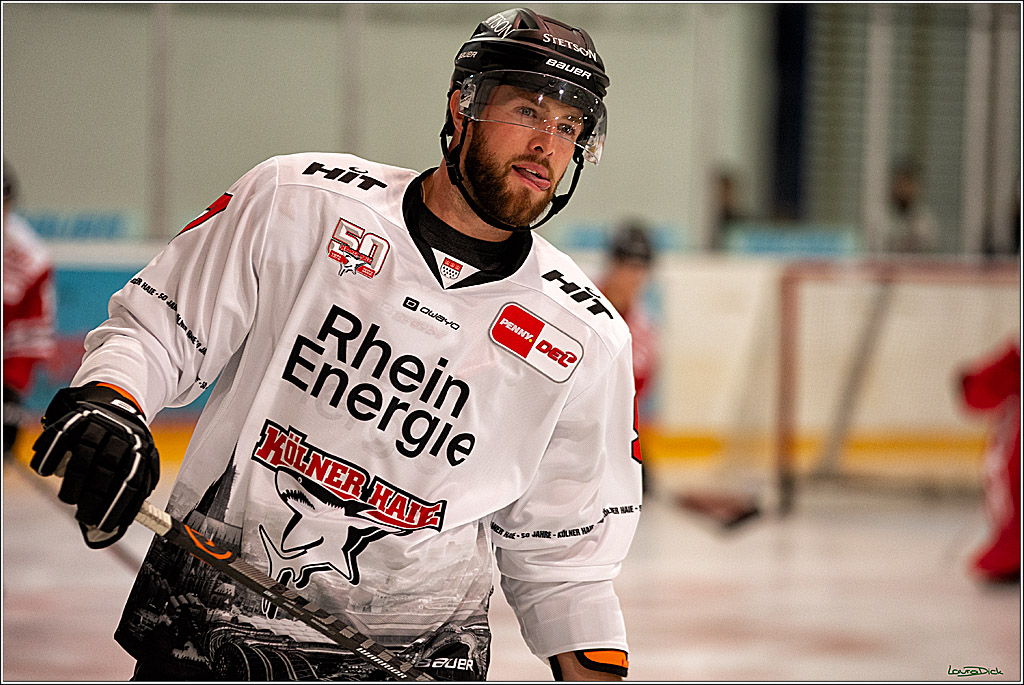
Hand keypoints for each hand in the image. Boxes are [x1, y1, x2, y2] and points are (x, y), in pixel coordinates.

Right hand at [30, 383, 158, 547]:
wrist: (117, 404)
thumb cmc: (125, 447)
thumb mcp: (141, 464)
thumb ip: (132, 495)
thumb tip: (111, 532)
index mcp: (141, 450)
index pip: (132, 483)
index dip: (118, 507)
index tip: (105, 526)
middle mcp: (122, 436)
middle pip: (106, 471)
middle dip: (94, 499)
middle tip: (84, 516)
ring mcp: (100, 424)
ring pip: (83, 457)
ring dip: (73, 483)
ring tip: (69, 499)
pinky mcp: (78, 417)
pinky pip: (61, 437)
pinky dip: (50, 456)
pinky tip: (46, 472)